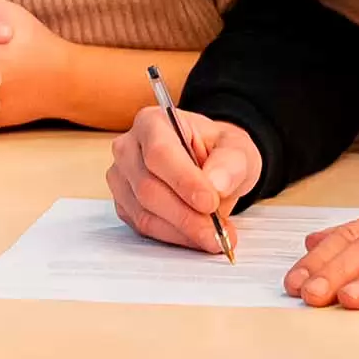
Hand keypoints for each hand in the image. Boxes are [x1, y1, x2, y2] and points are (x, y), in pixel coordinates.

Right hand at [106, 105, 262, 255]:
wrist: (210, 165)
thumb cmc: (218, 151)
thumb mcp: (237, 148)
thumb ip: (231, 163)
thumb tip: (217, 184)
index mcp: (152, 122)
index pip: (159, 153)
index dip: (183, 181)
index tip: (210, 202)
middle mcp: (129, 148)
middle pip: (148, 187)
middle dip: (186, 215)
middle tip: (217, 232)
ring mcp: (122, 178)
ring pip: (144, 212)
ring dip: (181, 230)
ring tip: (214, 236)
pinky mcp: (124, 204)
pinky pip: (143, 226)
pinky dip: (173, 236)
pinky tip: (195, 236)